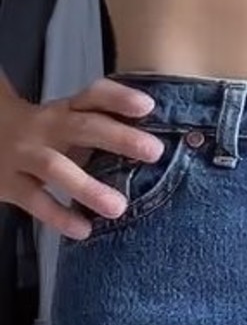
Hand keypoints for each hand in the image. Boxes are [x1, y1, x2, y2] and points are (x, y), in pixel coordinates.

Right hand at [0, 78, 164, 240]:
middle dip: (119, 138)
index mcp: (64, 110)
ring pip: (55, 167)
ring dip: (87, 187)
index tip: (147, 107)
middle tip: (155, 151)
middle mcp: (46, 127)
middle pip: (82, 127)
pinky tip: (82, 228)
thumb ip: (101, 128)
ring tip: (118, 207)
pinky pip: (35, 201)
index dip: (119, 99)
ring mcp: (25, 155)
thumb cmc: (40, 135)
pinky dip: (58, 216)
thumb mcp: (65, 123)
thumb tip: (153, 144)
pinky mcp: (10, 184)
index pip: (93, 96)